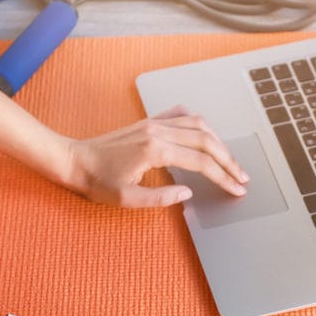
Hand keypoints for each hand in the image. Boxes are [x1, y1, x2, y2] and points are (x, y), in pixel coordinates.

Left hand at [65, 106, 249, 207]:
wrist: (73, 160)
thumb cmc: (96, 182)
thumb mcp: (127, 199)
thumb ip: (161, 198)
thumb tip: (189, 193)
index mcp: (155, 151)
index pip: (201, 163)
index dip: (223, 177)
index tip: (236, 189)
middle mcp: (158, 132)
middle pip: (206, 141)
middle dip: (228, 160)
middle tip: (242, 177)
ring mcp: (154, 123)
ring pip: (198, 125)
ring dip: (219, 142)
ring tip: (230, 160)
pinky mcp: (149, 122)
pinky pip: (181, 115)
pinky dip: (199, 124)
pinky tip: (207, 136)